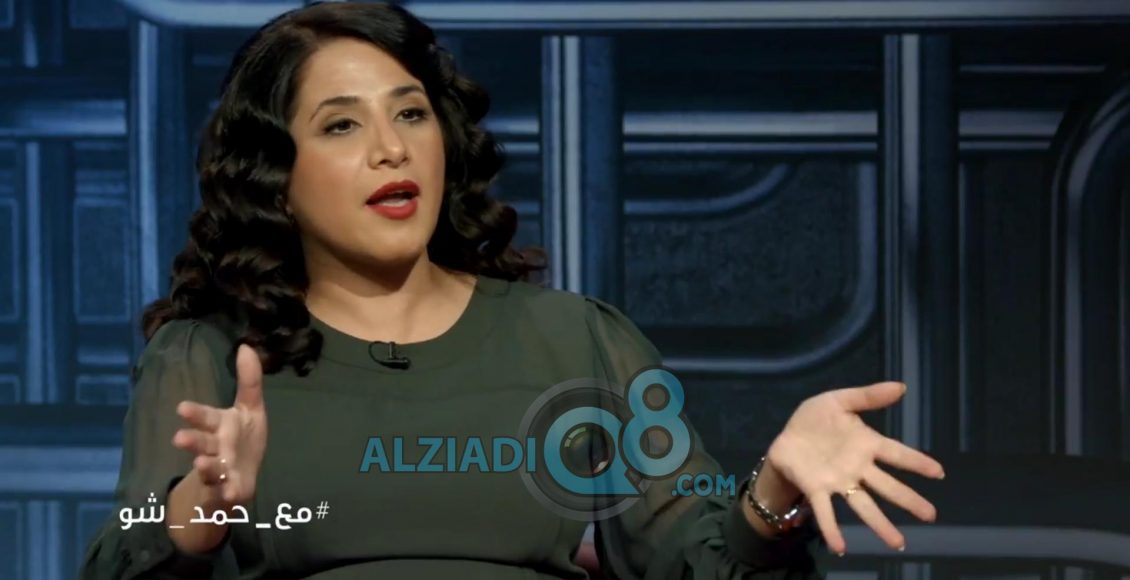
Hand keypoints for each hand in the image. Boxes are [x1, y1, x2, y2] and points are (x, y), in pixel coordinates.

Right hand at [171, 344, 267, 506]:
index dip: (195, 413)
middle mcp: (215, 448)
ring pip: (210, 468)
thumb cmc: (242, 438)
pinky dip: (227, 494)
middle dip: (191, 440)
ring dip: (206, 467)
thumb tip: (247, 346)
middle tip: (179, 438)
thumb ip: (249, 380)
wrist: (240, 477)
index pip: (206, 417)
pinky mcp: (229, 490)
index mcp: (220, 426)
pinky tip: (231, 495)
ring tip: (200, 465)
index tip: (182, 407)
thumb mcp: (251, 408)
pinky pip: (226, 493)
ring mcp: (220, 471)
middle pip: (201, 443)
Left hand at [765, 381, 944, 554]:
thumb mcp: (839, 401)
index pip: (897, 454)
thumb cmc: (815, 421)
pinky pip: (826, 512)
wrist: (785, 437)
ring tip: (898, 543)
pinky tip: (841, 547)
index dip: (917, 462)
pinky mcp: (816, 489)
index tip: (939, 472)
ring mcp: (838, 481)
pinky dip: (833, 530)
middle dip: (909, 500)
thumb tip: (901, 386)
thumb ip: (868, 396)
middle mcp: (857, 468)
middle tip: (931, 516)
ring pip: (863, 505)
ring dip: (880, 524)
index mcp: (866, 445)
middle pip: (887, 486)